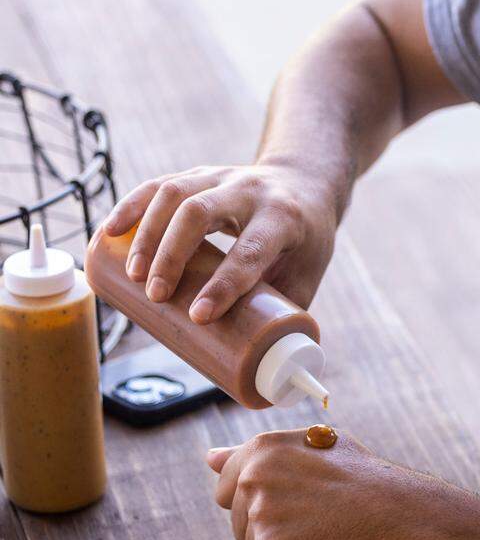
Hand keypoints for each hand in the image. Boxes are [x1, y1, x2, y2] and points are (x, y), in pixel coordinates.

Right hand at [103, 162, 337, 322]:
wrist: (306, 184)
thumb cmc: (306, 240)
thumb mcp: (308, 273)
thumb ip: (282, 312)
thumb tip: (252, 364)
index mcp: (284, 218)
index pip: (250, 249)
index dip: (224, 284)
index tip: (198, 317)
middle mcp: (251, 190)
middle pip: (201, 213)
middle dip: (172, 255)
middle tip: (156, 296)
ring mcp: (222, 177)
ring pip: (176, 193)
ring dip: (148, 234)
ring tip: (132, 275)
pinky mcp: (199, 175)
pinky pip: (159, 184)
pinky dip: (132, 205)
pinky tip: (111, 230)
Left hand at [206, 428, 426, 539]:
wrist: (400, 515)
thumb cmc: (367, 481)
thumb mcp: (316, 448)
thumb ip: (260, 455)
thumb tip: (209, 459)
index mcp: (263, 448)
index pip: (228, 486)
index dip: (262, 501)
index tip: (292, 503)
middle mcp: (254, 478)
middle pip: (241, 524)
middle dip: (274, 529)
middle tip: (320, 517)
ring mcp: (260, 515)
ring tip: (325, 534)